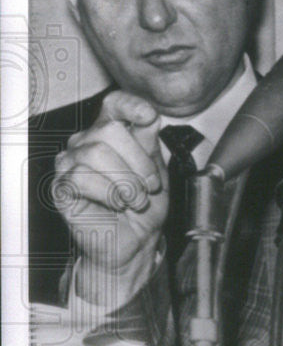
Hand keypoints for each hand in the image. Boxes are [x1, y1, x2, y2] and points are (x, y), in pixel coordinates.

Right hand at [52, 91, 167, 303]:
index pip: (114, 104)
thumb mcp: (157, 170)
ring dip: (126, 181)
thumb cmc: (145, 205)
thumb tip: (148, 116)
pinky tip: (118, 205)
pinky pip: (81, 178)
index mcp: (111, 134)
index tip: (150, 118)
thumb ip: (150, 142)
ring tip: (137, 200)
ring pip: (95, 153)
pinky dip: (109, 194)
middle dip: (139, 160)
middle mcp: (86, 143)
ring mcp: (70, 164)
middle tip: (150, 186)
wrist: (137, 241)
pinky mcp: (61, 188)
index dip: (131, 105)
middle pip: (109, 130)